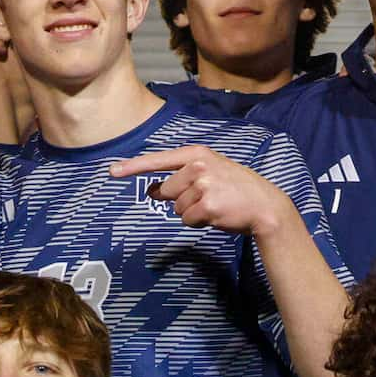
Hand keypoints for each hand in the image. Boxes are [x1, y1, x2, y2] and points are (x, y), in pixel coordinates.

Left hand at [106, 144, 295, 238]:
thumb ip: (180, 178)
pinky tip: (217, 215)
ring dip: (191, 212)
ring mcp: (203, 185)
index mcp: (197, 154)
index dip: (133, 167)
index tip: (112, 171)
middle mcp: (198, 166)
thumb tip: (151, 190)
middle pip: (166, 191)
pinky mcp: (206, 206)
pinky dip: (198, 222)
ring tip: (215, 205)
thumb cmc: (234, 190)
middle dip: (180, 199)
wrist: (264, 205)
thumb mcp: (208, 174)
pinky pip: (186, 220)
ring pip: (176, 208)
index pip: (158, 160)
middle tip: (208, 197)